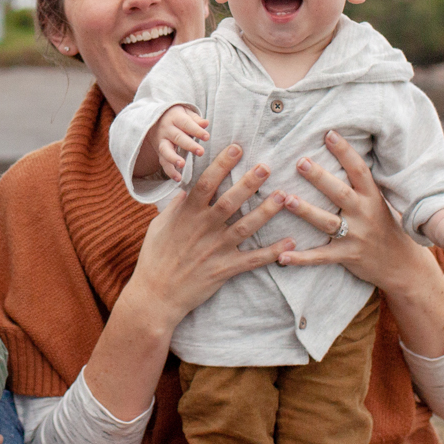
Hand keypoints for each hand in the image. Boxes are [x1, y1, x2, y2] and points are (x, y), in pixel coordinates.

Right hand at [129, 142, 297, 331]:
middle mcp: (203, 228)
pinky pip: (252, 259)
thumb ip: (175, 207)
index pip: (206, 182)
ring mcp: (216, 249)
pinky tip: (289, 242)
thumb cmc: (154, 258)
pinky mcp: (225, 269)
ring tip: (284, 196)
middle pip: (230, 200)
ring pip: (245, 226)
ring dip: (266, 211)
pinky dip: (272, 252)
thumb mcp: (159, 226)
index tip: (237, 148)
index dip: (222, 164)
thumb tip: (186, 190)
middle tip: (267, 166)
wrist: (156, 295)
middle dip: (249, 183)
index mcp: (187, 214)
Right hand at [145, 106, 208, 181]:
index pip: (186, 124)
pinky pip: (163, 162)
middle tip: (201, 152)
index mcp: (175, 118)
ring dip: (174, 158)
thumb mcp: (185, 113)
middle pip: (178, 137)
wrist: (154, 120)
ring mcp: (161, 141)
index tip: (207, 137)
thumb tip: (206, 123)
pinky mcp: (159, 152)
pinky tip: (178, 178)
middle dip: (189, 145)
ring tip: (182, 164)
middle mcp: (166, 130)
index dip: (196, 130)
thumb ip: (195, 119)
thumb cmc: (176, 117)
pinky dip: (169, 171)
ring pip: (166, 150)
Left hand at [272, 129, 443, 356]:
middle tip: (300, 162)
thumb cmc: (385, 227)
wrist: (403, 265)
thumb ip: (360, 184)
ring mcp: (356, 236)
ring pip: (327, 222)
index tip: (329, 133)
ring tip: (287, 199)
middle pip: (340, 193)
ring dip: (306, 211)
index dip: (345, 152)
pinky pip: (321, 257)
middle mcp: (364, 214)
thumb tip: (340, 152)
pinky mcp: (347, 256)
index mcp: (372, 197)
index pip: (359, 170)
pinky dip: (301, 258)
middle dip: (320, 177)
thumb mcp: (379, 201)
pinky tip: (281, 257)